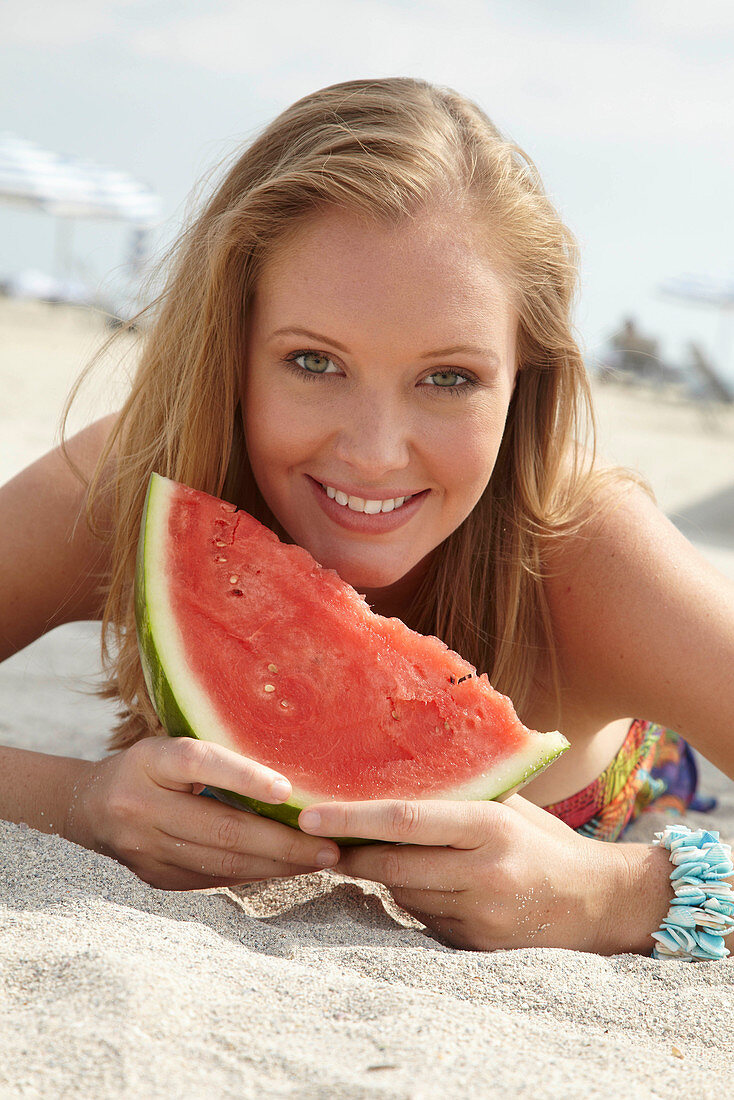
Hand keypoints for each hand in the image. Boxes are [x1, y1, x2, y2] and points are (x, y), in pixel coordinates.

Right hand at [69, 736, 340, 889]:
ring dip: (277, 865)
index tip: (288, 790)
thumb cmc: (150, 767)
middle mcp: (141, 805)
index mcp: (149, 761)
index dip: (244, 776)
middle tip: (330, 847)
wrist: (88, 806)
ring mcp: (144, 849)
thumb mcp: (171, 745)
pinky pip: (213, 880)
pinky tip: (285, 869)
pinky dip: (254, 875)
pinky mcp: (153, 879)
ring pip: (222, 863)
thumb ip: (217, 755)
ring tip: (320, 861)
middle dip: (283, 842)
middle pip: (222, 828)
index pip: (200, 763)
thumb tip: (291, 774)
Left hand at [298, 793, 628, 952]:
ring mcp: (480, 915)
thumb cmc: (543, 841)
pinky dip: (412, 901)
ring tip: (372, 854)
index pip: (405, 819)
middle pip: (392, 866)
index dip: (351, 818)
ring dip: (379, 878)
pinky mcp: (477, 946)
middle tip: (316, 840)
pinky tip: (426, 885)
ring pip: (402, 896)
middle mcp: (483, 872)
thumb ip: (460, 793)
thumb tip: (390, 769)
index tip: (308, 815)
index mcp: (489, 826)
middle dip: (348, 856)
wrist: (599, 902)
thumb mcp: (508, 806)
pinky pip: (423, 920)